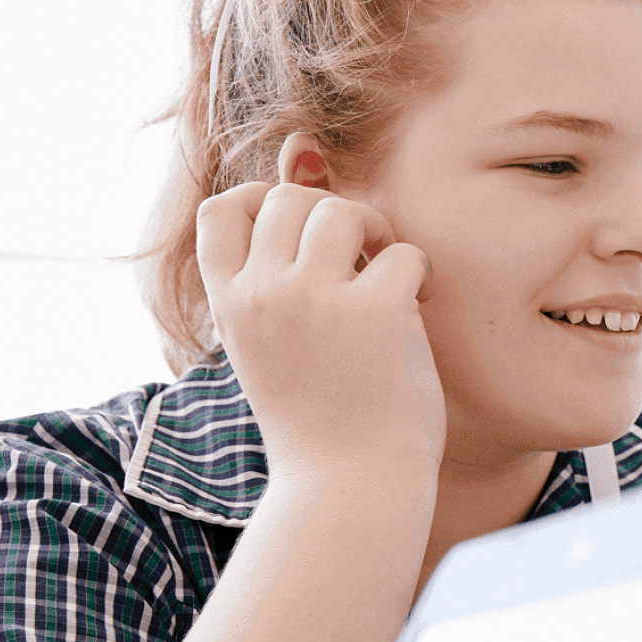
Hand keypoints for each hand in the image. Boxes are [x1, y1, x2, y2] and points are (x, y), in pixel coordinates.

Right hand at [196, 182, 444, 478]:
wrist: (347, 482)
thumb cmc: (318, 414)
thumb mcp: (271, 341)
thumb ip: (275, 271)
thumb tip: (302, 158)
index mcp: (229, 304)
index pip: (219, 209)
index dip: (261, 199)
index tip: (299, 228)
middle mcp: (263, 294)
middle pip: (286, 200)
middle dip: (331, 214)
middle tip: (361, 254)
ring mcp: (315, 300)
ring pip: (342, 210)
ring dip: (376, 229)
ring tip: (388, 269)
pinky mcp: (374, 312)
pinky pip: (404, 252)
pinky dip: (420, 270)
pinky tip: (421, 301)